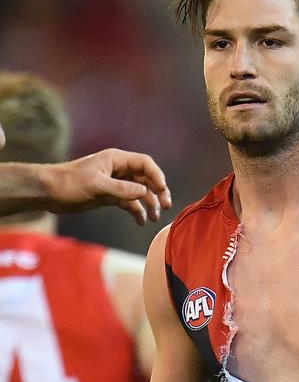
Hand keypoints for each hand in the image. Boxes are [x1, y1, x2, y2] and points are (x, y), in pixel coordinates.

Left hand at [44, 148, 171, 224]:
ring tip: (155, 218)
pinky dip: (137, 211)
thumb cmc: (70, 183)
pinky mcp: (110, 196)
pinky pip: (129, 203)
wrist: (48, 192)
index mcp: (117, 160)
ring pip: (140, 192)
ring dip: (149, 204)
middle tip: (166, 206)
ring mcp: (115, 184)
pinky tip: (141, 221)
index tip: (162, 191)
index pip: (145, 164)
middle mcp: (119, 170)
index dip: (157, 176)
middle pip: (146, 179)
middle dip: (157, 192)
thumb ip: (122, 189)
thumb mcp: (97, 185)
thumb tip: (145, 192)